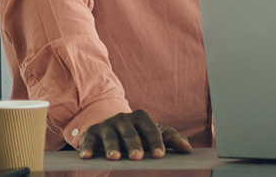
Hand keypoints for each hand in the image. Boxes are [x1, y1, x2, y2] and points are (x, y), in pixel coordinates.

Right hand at [77, 110, 191, 160]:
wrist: (113, 128)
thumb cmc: (140, 134)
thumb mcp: (156, 134)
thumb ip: (172, 140)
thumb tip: (188, 150)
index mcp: (142, 118)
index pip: (151, 131)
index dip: (156, 143)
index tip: (159, 156)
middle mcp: (124, 119)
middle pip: (130, 133)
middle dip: (134, 145)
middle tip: (137, 157)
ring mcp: (107, 125)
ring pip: (110, 136)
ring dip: (112, 147)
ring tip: (115, 158)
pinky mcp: (91, 132)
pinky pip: (89, 140)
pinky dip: (87, 148)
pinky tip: (86, 157)